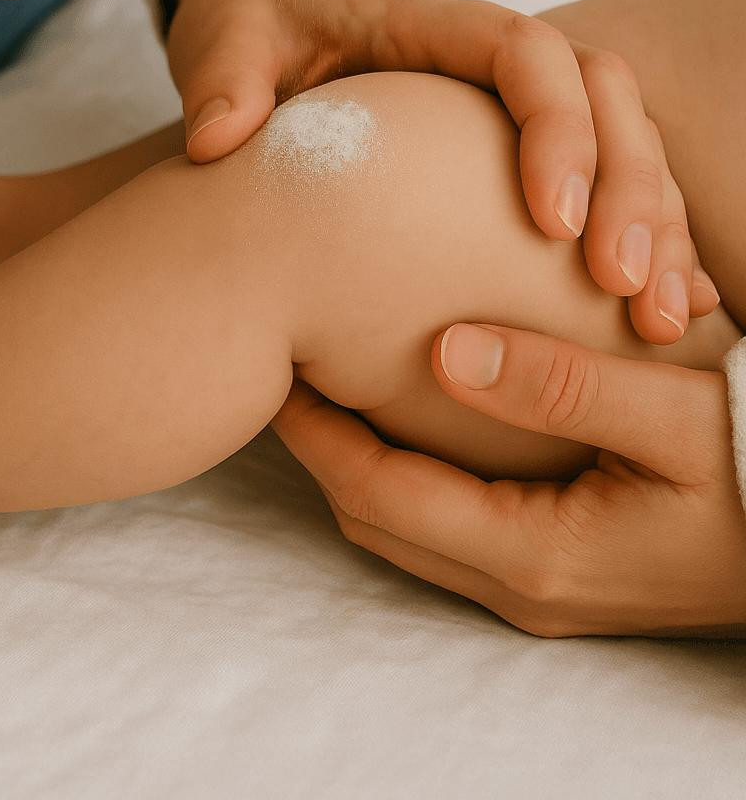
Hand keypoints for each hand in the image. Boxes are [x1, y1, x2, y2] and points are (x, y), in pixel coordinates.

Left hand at [168, 0, 716, 342]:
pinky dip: (640, 240)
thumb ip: (225, 76)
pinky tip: (658, 312)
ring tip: (652, 319)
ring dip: (651, 224)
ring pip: (623, 141)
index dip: (555, 124)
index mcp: (429, 20)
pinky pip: (604, 183)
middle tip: (617, 285)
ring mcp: (514, 103)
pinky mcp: (522, 147)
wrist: (268, 13)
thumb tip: (221, 137)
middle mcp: (489, 57)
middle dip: (627, 186)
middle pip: (601, 96)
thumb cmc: (254, 22)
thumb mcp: (228, 35)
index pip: (523, 50)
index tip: (550, 220)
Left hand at [272, 329, 745, 637]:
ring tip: (333, 379)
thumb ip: (557, 382)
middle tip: (288, 362)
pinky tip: (414, 414)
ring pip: (408, 529)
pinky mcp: (561, 576)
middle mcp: (522, 588)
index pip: (376, 492)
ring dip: (362, 462)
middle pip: (376, 518)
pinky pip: (451, 529)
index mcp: (534, 553)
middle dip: (322, 448)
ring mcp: (541, 593)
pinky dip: (410, 475)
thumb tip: (440, 348)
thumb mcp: (669, 414)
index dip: (314, 431)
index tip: (273, 363)